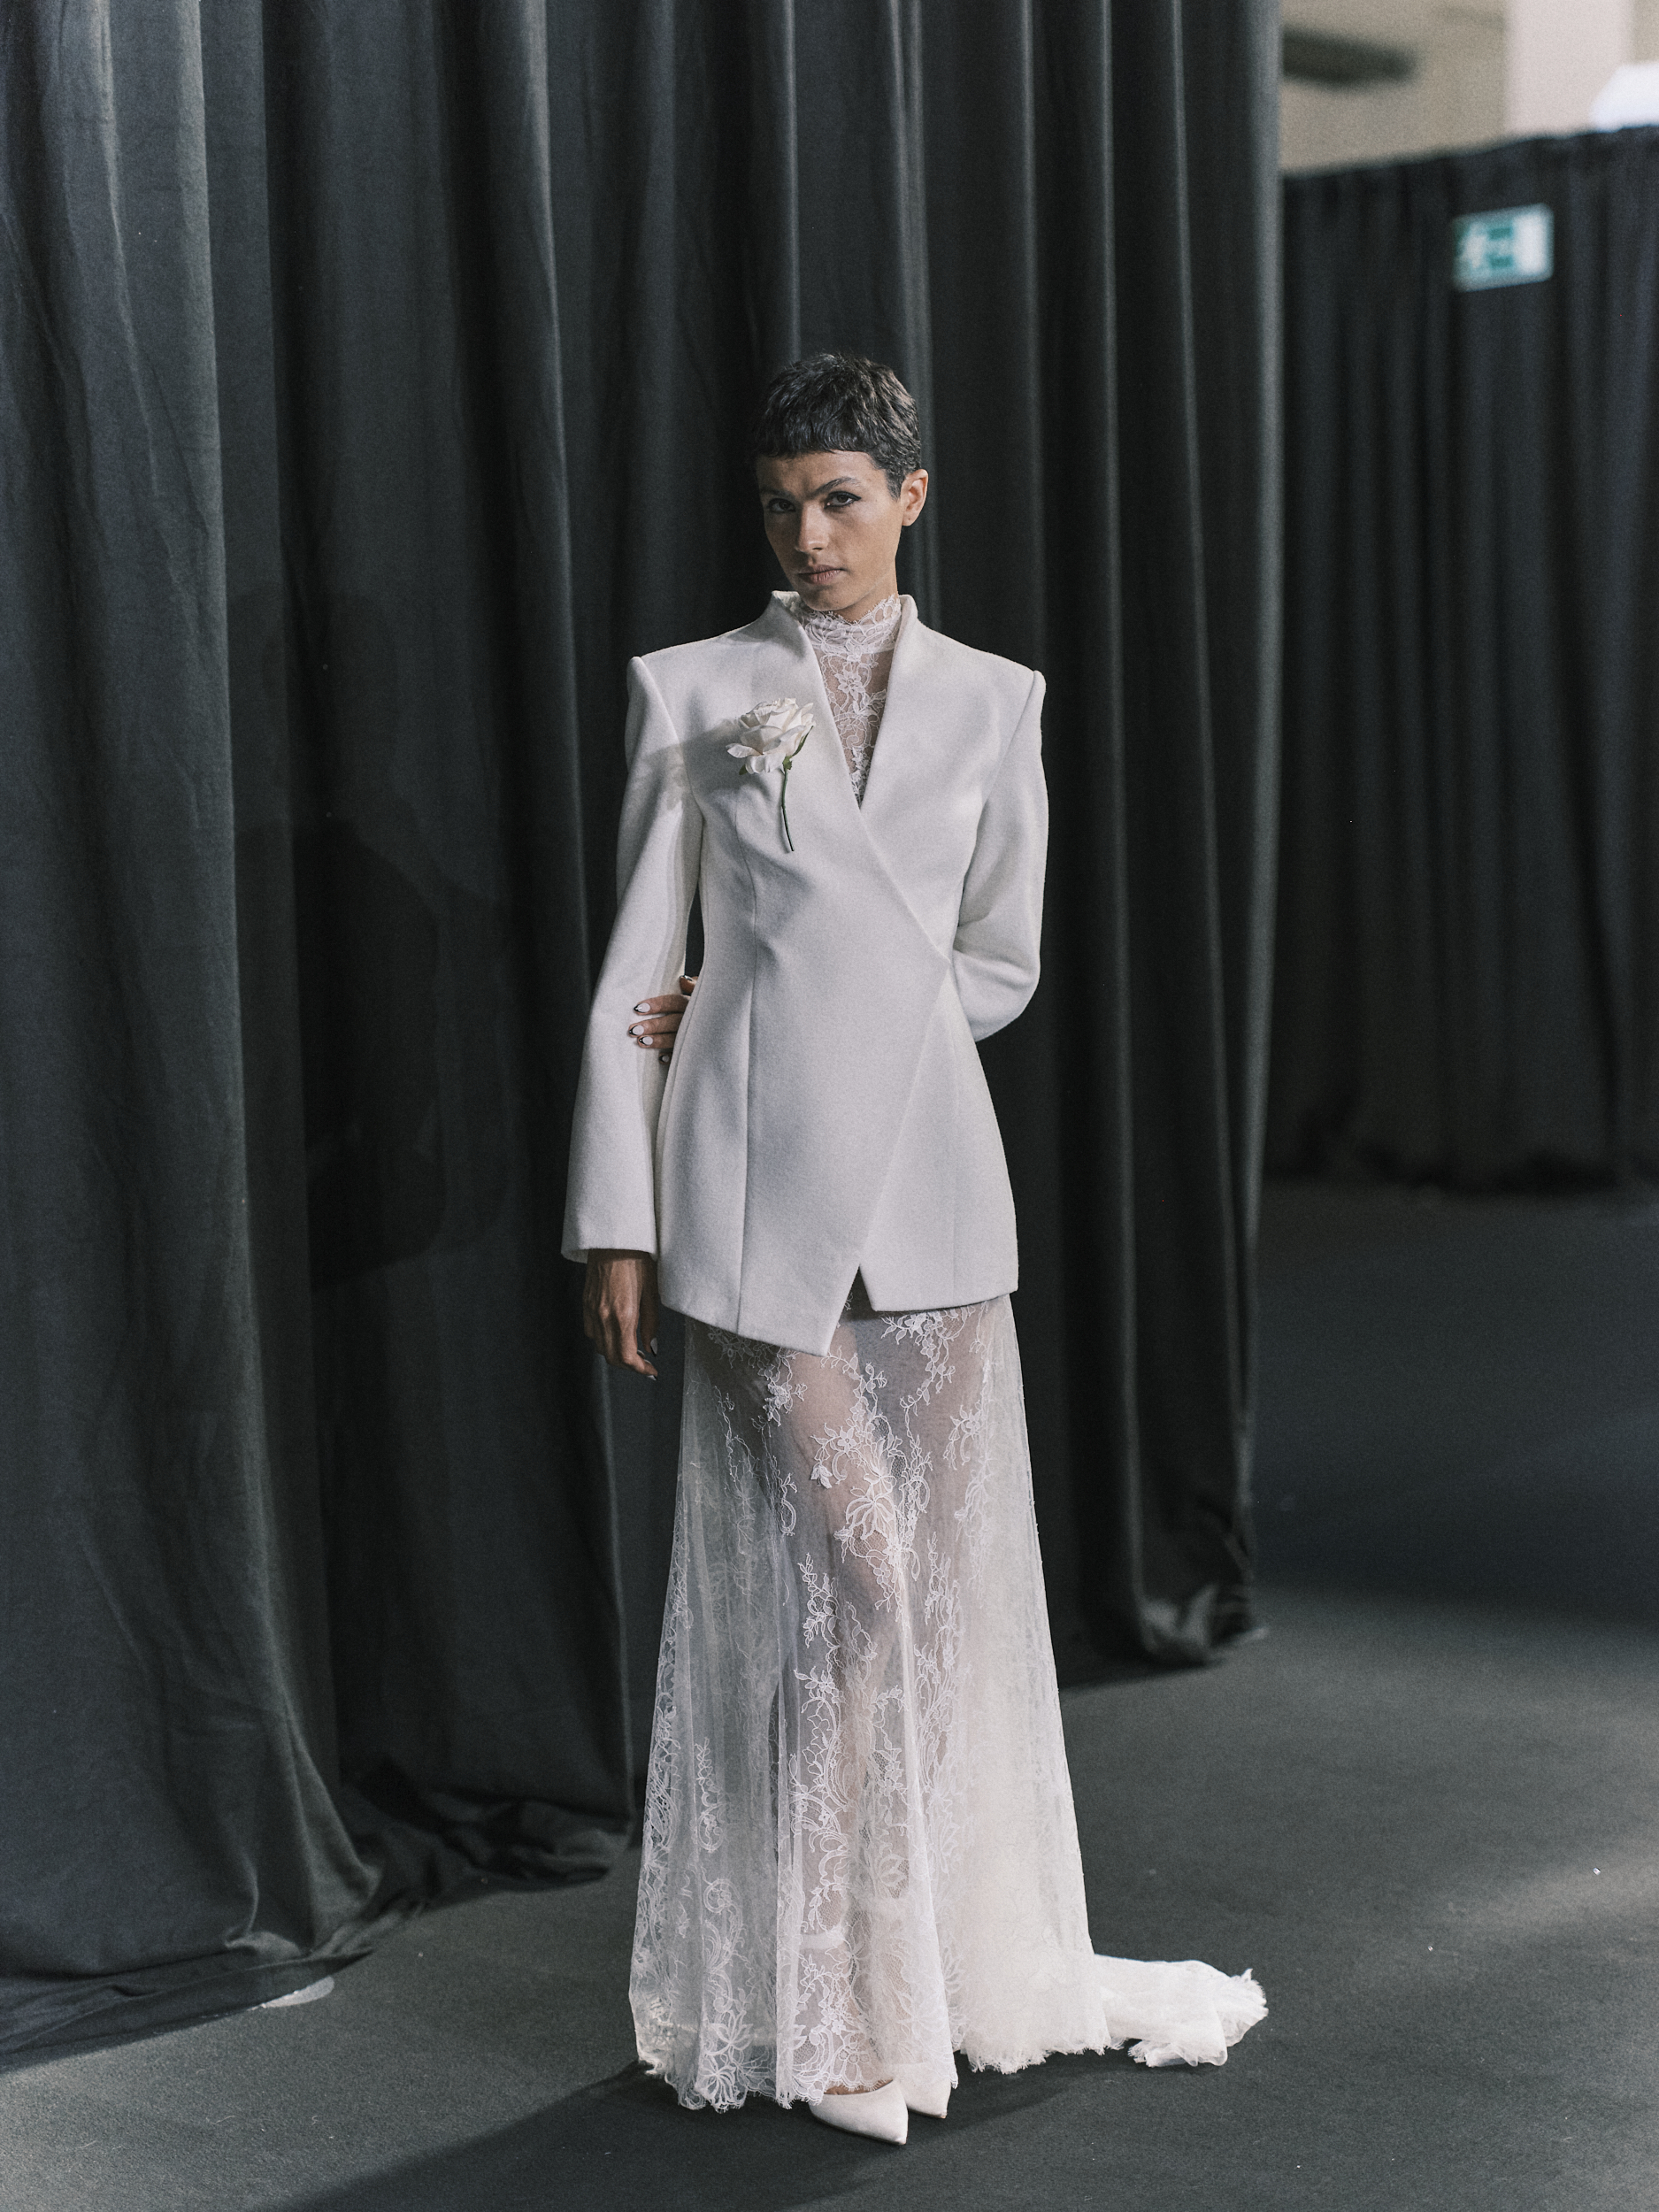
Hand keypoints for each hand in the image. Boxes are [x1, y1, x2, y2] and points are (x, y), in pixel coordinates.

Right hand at [583, 1250, 659, 1377]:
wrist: (614, 1239)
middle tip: (644, 1362)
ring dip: (615, 1353)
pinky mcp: (585, 1303)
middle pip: (612, 1357)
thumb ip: (651, 1323)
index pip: (627, 1357)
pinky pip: (591, 1331)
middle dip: (629, 1365)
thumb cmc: (636, 1259)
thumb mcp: (652, 1292)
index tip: (650, 1370)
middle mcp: (604, 1316)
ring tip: (631, 1349)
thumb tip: (652, 1346)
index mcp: (623, 1314)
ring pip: (600, 1346)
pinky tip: (615, 1333)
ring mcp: (592, 1310)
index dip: (640, 1369)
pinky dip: (603, 1339)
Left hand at [627, 975, 696, 1062]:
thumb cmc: (704, 1002)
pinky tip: (660, 1058)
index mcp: (692, 1002)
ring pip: (676, 1039)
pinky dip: (673, 1057)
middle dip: (653, 1026)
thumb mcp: (701, 990)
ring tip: (641, 1042)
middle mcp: (694, 1018)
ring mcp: (695, 1035)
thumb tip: (683, 980)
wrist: (721, 1022)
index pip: (674, 1002)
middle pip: (672, 1022)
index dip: (657, 1005)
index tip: (638, 1008)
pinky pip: (685, 1054)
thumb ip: (692, 985)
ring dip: (659, 1041)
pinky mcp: (697, 1048)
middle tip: (633, 1029)